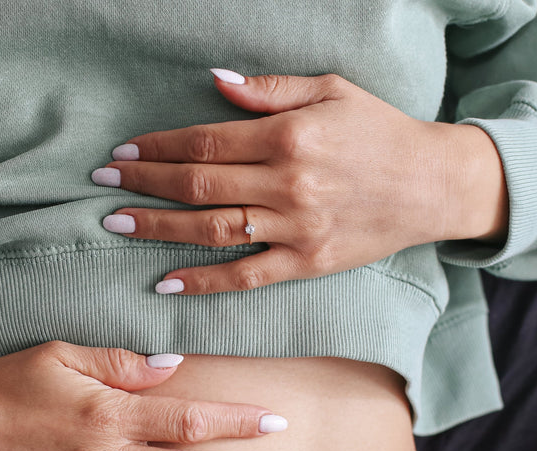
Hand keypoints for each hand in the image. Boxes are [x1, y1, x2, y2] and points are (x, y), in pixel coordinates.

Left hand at [93, 70, 507, 294]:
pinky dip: (204, 281)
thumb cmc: (379, 130)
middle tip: (103, 184)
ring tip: (116, 224)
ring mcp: (297, 228)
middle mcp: (288, 183)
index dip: (157, 146)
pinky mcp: (307, 264)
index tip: (123, 151)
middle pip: (198, 184)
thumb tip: (214, 82)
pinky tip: (166, 282)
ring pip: (212, 229)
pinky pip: (246, 276)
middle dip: (143, 183)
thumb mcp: (331, 90)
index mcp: (289, 136)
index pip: (205, 140)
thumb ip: (270, 90)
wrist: (433, 184)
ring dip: (158, 228)